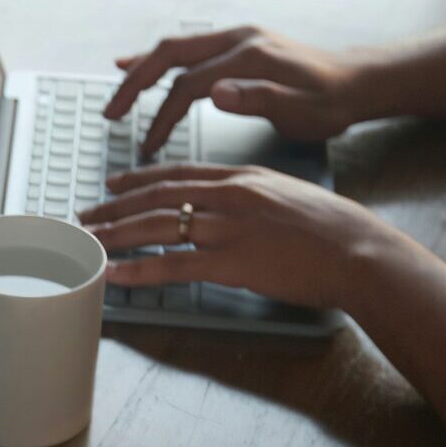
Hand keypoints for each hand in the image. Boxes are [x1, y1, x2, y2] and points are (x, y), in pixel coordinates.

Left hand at [77, 163, 409, 309]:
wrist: (358, 250)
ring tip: (90, 242)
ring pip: (157, 226)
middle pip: (158, 197)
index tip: (114, 184)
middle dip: (116, 206)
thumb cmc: (331, 229)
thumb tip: (230, 202)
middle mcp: (229, 196)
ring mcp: (228, 228)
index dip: (139, 179)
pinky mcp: (232, 262)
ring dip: (117, 234)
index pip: (178, 173)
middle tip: (87, 215)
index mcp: (242, 177)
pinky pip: (174, 264)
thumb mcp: (286, 194)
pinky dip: (139, 268)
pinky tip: (116, 273)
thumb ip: (252, 194)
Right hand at [104, 26, 381, 157]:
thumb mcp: (303, 110)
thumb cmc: (332, 103)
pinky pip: (190, 49)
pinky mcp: (240, 45)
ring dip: (143, 68)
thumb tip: (215, 93)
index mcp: (250, 57)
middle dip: (136, 83)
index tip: (148, 147)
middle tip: (111, 112)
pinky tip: (141, 63)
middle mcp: (239, 40)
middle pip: (170, 55)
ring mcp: (238, 38)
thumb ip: (259, 100)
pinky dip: (162, 60)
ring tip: (118, 87)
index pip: (189, 85)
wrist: (359, 82)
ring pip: (177, 48)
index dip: (163, 117)